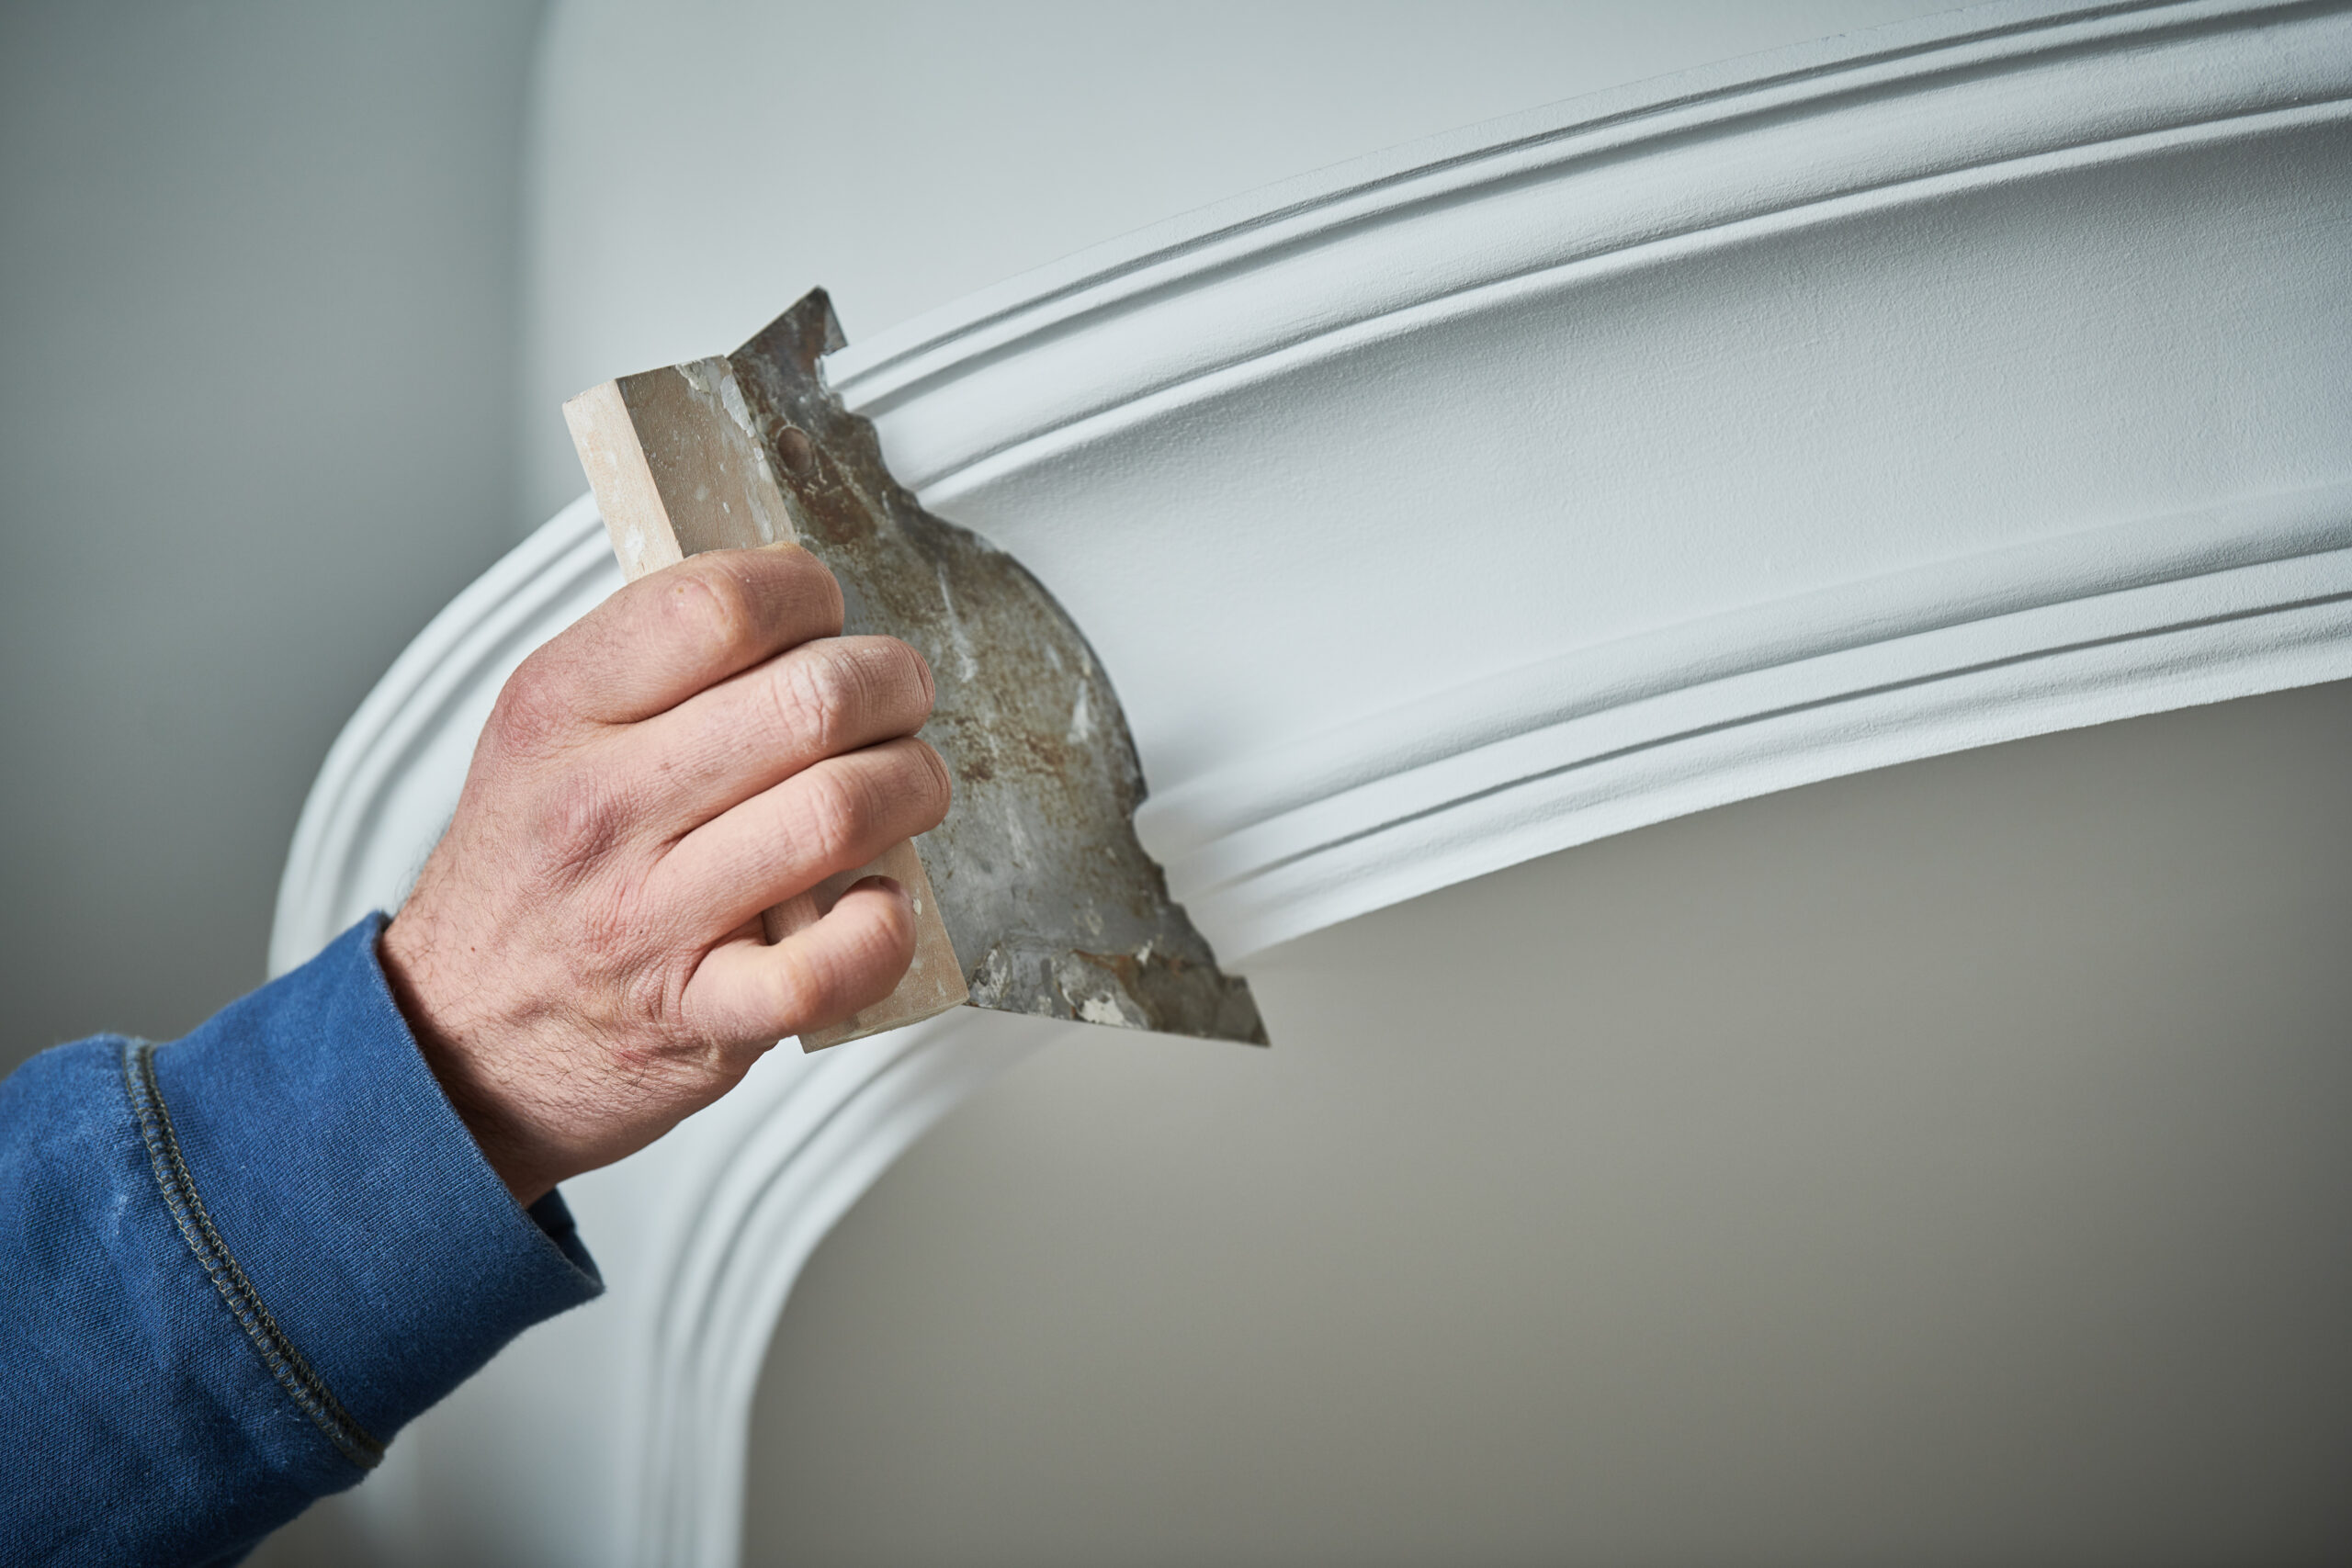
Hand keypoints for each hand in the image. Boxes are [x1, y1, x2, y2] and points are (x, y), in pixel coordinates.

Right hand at [379, 544, 948, 1204]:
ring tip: (905, 788)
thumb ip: (650, 667)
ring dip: (912, 788)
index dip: (808, 594)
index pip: (718, 605)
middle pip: (811, 700)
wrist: (457, 1041)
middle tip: (895, 701)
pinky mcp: (702, 1012)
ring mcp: (651, 915)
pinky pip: (831, 965)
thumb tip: (790, 603)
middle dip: (892, 687)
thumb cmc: (527, 882)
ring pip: (841, 811)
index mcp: (559, 711)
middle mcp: (602, 805)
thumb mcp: (543, 739)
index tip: (825, 616)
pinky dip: (887, 929)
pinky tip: (879, 904)